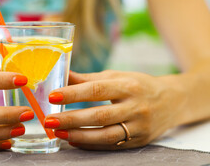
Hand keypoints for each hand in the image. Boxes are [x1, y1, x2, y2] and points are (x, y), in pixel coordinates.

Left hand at [44, 70, 183, 149]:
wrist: (172, 101)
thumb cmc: (138, 85)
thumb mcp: (116, 76)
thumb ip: (88, 78)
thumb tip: (62, 75)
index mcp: (128, 85)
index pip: (97, 89)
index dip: (73, 93)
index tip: (52, 96)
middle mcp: (135, 106)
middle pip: (99, 115)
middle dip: (71, 119)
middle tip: (49, 120)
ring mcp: (139, 126)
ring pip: (106, 135)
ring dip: (79, 135)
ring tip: (58, 133)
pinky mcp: (139, 141)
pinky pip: (112, 145)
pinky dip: (91, 144)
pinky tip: (74, 141)